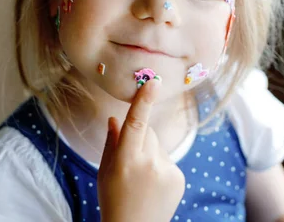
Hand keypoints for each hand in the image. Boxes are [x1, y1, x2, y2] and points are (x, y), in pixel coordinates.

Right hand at [97, 79, 185, 221]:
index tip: (153, 82)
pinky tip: (152, 185)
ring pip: (158, 144)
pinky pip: (168, 158)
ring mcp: (167, 171)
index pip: (136, 124)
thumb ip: (111, 142)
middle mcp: (149, 164)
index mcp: (126, 161)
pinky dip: (160, 165)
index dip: (144, 101)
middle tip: (130, 161)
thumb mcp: (104, 171)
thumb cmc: (113, 200)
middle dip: (139, 137)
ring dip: (150, 152)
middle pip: (148, 131)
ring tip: (141, 178)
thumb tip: (114, 118)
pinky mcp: (179, 177)